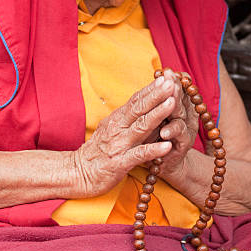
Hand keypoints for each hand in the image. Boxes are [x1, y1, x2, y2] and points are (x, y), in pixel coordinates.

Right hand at [73, 75, 179, 196]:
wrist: (78, 173)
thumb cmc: (98, 151)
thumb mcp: (111, 129)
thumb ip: (127, 117)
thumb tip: (144, 102)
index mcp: (117, 119)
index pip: (136, 100)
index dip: (151, 89)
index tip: (166, 77)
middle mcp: (118, 129)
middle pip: (139, 108)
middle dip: (157, 94)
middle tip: (172, 82)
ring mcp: (119, 145)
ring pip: (141, 127)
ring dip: (158, 114)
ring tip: (172, 103)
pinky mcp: (120, 163)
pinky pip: (139, 155)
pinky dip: (153, 150)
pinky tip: (167, 146)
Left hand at [149, 69, 198, 184]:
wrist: (163, 162)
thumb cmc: (156, 134)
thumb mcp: (155, 114)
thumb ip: (158, 97)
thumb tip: (160, 73)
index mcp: (179, 105)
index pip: (178, 89)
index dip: (173, 80)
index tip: (166, 71)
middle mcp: (185, 115)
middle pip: (180, 99)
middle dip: (175, 90)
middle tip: (169, 81)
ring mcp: (186, 130)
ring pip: (181, 116)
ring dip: (174, 109)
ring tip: (168, 103)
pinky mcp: (183, 145)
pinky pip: (179, 137)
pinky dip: (172, 133)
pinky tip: (164, 132)